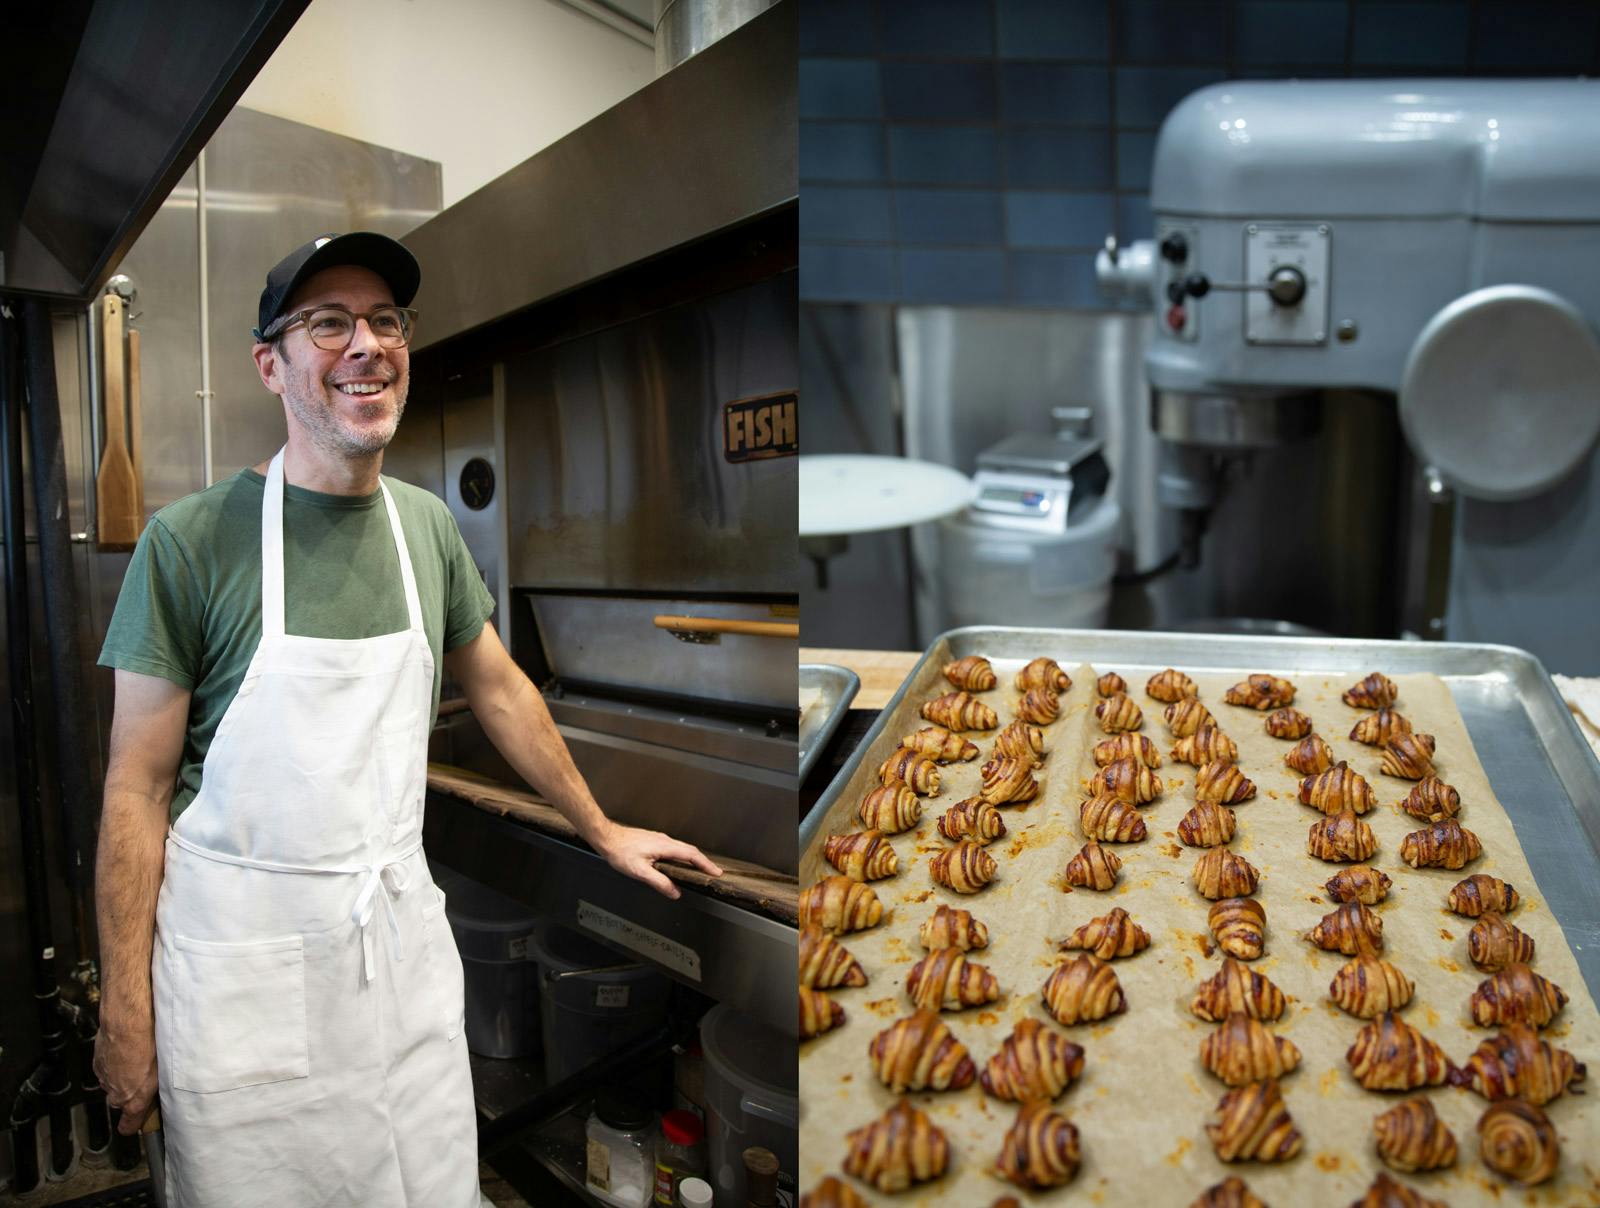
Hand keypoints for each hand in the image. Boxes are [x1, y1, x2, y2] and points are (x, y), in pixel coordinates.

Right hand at [95, 1012, 158, 1134]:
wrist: (127, 1024)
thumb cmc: (150, 1045)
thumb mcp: (163, 1070)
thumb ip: (159, 1087)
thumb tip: (162, 1091)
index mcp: (133, 1100)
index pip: (128, 1125)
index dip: (133, 1125)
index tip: (136, 1125)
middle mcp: (116, 1093)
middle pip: (121, 1102)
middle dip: (131, 1094)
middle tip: (145, 1078)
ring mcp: (105, 1078)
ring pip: (113, 1084)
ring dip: (123, 1076)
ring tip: (138, 1059)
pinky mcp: (98, 1063)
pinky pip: (107, 1069)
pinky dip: (115, 1062)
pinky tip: (127, 1049)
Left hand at [597, 824, 722, 899]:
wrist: (607, 838)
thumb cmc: (621, 853)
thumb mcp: (640, 871)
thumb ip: (659, 882)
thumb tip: (675, 892)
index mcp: (665, 847)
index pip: (691, 855)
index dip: (705, 864)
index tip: (716, 872)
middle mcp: (665, 840)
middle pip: (690, 850)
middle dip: (703, 861)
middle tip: (713, 872)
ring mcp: (660, 839)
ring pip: (682, 848)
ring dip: (694, 858)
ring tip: (700, 868)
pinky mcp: (654, 840)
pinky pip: (675, 847)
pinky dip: (684, 855)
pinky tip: (680, 861)